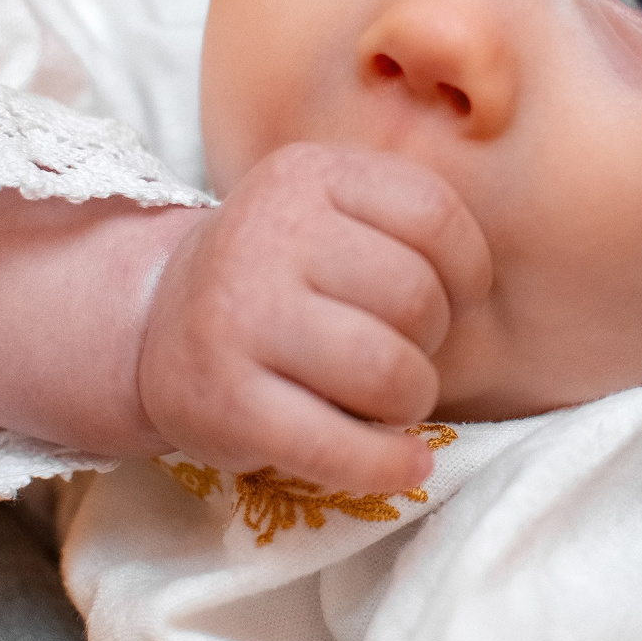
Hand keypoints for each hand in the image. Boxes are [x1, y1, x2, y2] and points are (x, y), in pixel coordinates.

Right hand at [137, 143, 490, 492]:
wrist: (156, 325)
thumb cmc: (278, 274)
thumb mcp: (328, 211)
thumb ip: (401, 224)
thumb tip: (485, 291)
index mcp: (306, 176)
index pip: (433, 213)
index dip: (466, 269)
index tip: (453, 296)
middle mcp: (266, 237)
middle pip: (416, 297)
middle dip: (431, 340)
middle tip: (402, 351)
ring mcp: (239, 320)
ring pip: (388, 371)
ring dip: (411, 400)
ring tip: (389, 401)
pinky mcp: (227, 404)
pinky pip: (340, 447)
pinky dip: (388, 464)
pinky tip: (403, 462)